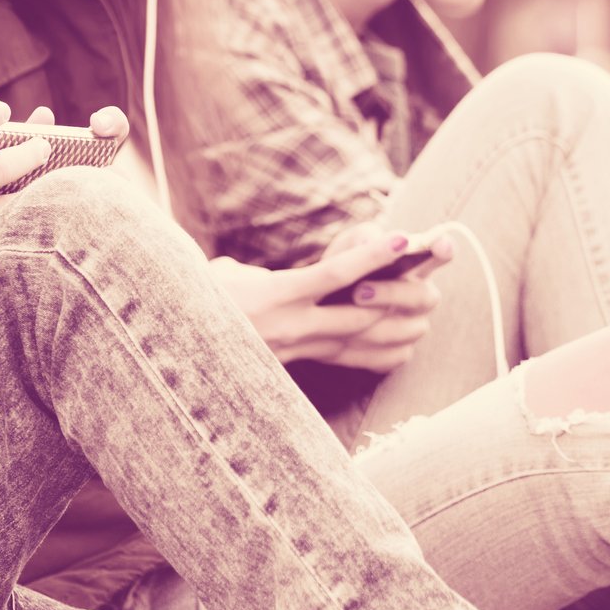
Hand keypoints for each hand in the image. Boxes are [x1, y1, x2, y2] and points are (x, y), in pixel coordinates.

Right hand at [210, 229, 447, 372]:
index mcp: (276, 296)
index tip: (401, 241)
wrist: (179, 351)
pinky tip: (400, 347)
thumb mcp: (227, 275)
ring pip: (358, 342)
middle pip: (359, 315)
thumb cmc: (201, 302)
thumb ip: (263, 270)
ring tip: (423, 317)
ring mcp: (297, 352)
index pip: (333, 274)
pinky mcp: (296, 368)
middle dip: (398, 300)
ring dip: (394, 330)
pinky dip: (375, 355)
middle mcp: (292, 328)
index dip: (371, 258)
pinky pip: (345, 361)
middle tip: (430, 287)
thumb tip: (276, 272)